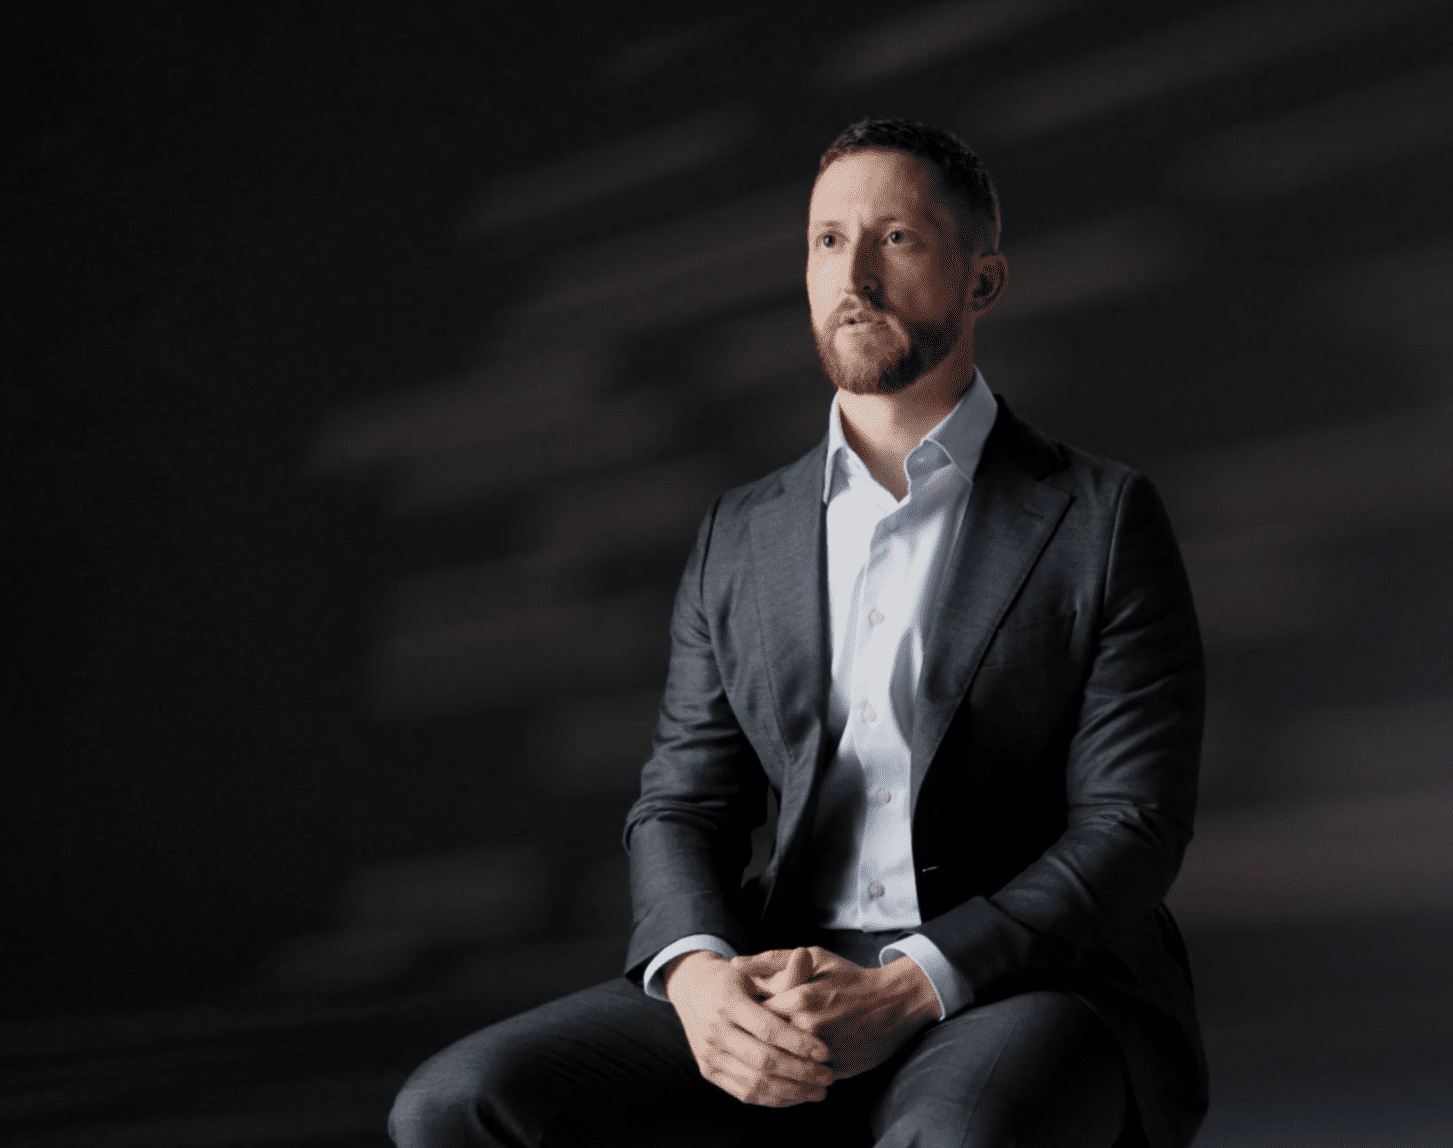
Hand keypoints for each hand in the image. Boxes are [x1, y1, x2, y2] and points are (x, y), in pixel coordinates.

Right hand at [664, 950, 833, 1106]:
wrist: (691, 990)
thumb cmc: (732, 979)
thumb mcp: (754, 971)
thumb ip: (782, 973)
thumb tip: (805, 954)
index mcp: (727, 1002)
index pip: (768, 1029)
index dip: (799, 1043)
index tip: (825, 1053)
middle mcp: (714, 1030)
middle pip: (763, 1061)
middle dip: (800, 1072)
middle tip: (828, 1076)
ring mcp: (709, 1054)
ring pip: (755, 1083)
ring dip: (791, 1091)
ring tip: (818, 1091)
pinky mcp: (708, 1071)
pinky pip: (744, 1093)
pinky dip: (773, 1099)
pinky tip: (795, 1096)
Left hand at [735, 946, 939, 1079]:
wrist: (895, 1002)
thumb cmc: (851, 977)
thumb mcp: (814, 959)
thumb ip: (771, 961)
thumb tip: (734, 965)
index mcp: (799, 998)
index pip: (755, 1014)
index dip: (747, 1016)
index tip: (744, 1014)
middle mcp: (809, 1028)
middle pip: (765, 1042)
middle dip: (755, 1041)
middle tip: (749, 1038)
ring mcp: (824, 1052)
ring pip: (783, 1065)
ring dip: (772, 1063)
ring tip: (766, 1055)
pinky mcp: (837, 1070)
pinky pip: (804, 1079)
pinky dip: (794, 1077)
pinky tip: (788, 1070)